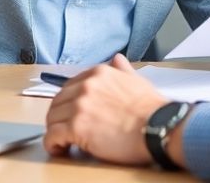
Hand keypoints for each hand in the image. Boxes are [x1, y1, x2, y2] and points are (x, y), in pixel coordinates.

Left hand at [44, 54, 166, 165]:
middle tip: (65, 130)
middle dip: (59, 117)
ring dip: (55, 132)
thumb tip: (117, 59)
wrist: (158, 126)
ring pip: (52, 119)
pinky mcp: (76, 127)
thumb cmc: (151, 109)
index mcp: (99, 74)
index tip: (71, 114)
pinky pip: (52, 136)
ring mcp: (79, 106)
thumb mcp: (137, 81)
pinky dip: (53, 145)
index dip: (68, 103)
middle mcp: (86, 86)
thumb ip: (122, 70)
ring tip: (63, 142)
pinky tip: (61, 149)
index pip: (70, 87)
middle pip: (57, 102)